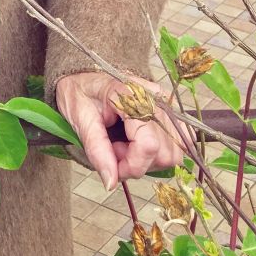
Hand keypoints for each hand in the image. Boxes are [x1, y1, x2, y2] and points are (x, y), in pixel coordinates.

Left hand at [55, 71, 188, 189]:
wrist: (83, 73)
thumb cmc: (79, 90)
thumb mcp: (79, 117)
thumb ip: (96, 150)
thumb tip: (111, 183)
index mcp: (130, 95)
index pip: (149, 145)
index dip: (132, 165)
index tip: (113, 165)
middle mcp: (154, 97)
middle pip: (165, 152)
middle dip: (138, 162)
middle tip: (114, 150)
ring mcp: (164, 102)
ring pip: (174, 152)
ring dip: (148, 158)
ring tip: (124, 144)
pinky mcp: (167, 109)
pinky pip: (176, 143)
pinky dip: (157, 152)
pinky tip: (136, 142)